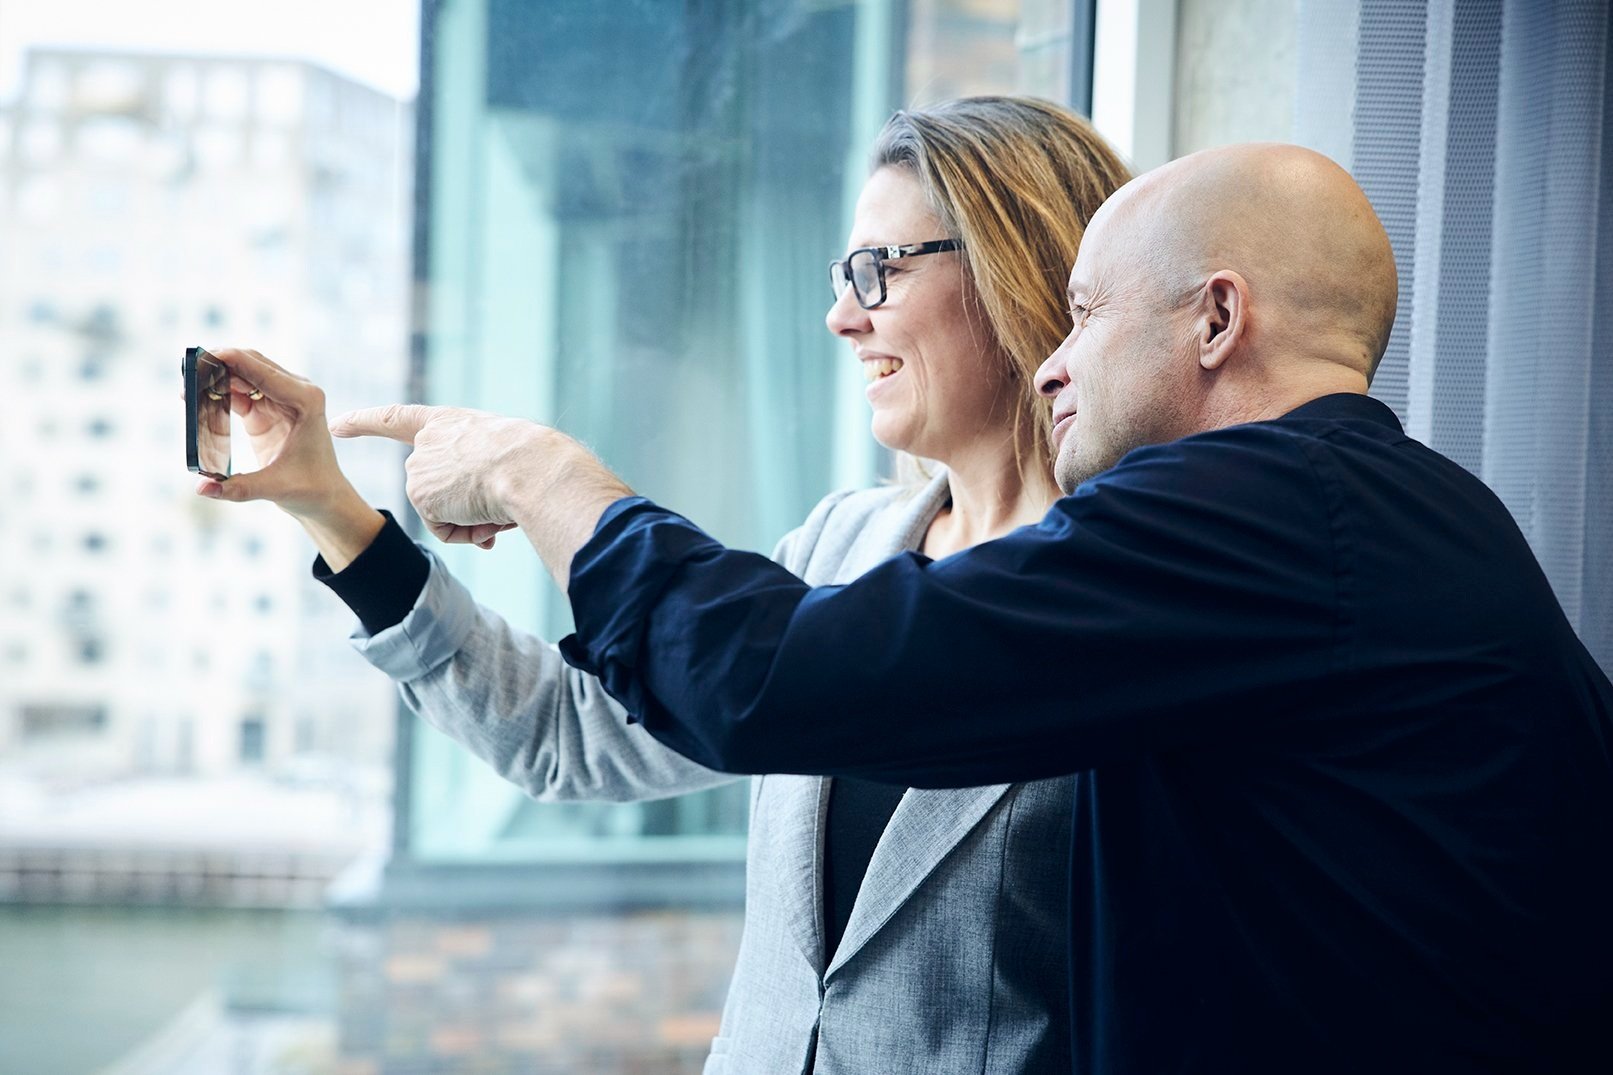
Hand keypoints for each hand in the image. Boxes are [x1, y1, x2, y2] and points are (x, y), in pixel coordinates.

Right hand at [193, 348, 383, 569]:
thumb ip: (237, 488)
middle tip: (185, 374)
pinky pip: (237, 390)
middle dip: (217, 364)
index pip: (263, 371)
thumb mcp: (274, 488)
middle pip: (250, 363)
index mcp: (306, 400)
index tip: (200, 358)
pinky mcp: (267, 407)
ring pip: (241, 373)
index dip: (231, 360)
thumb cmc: (309, 489)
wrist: (323, 495)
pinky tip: (196, 399)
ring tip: (185, 389)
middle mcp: (297, 391)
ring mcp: (281, 397)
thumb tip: (201, 488)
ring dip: (214, 376)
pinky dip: (217, 391)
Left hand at [331, 404, 525, 549]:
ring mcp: (419, 468)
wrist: (529, 468)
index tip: (337, 425)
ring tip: (499, 504)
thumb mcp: (506, 457)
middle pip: (437, 492)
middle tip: (502, 507)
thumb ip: (482, 481)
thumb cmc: (533, 460)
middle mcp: (427, 442)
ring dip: (474, 521)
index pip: (398, 419)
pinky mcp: (419, 495)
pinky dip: (468, 532)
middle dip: (468, 510)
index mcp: (450, 422)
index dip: (366, 422)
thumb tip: (482, 523)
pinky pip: (445, 531)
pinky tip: (486, 517)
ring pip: (444, 514)